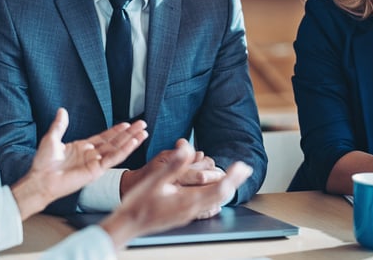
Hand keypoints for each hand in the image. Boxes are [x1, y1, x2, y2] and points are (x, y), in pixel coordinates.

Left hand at [11, 108, 147, 218]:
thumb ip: (60, 125)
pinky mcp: (96, 171)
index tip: (127, 123)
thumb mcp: (52, 138)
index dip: (116, 130)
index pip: (104, 137)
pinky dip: (125, 150)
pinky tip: (134, 143)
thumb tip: (62, 110)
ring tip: (143, 132)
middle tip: (142, 124)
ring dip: (131, 141)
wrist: (41, 179)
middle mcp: (91, 155)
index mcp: (82, 148)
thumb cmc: (43, 163)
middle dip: (129, 133)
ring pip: (117, 149)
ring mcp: (95, 163)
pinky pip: (113, 159)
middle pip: (115, 142)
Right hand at [100, 139, 252, 249]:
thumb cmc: (138, 203)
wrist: (128, 224)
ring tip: (233, 177)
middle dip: (234, 181)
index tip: (240, 165)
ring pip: (214, 201)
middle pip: (221, 196)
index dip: (232, 177)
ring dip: (225, 188)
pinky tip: (214, 194)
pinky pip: (206, 207)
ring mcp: (188, 215)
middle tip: (244, 168)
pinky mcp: (183, 216)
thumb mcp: (155, 179)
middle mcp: (191, 210)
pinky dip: (214, 197)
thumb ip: (174, 164)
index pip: (218, 188)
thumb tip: (187, 148)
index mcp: (187, 200)